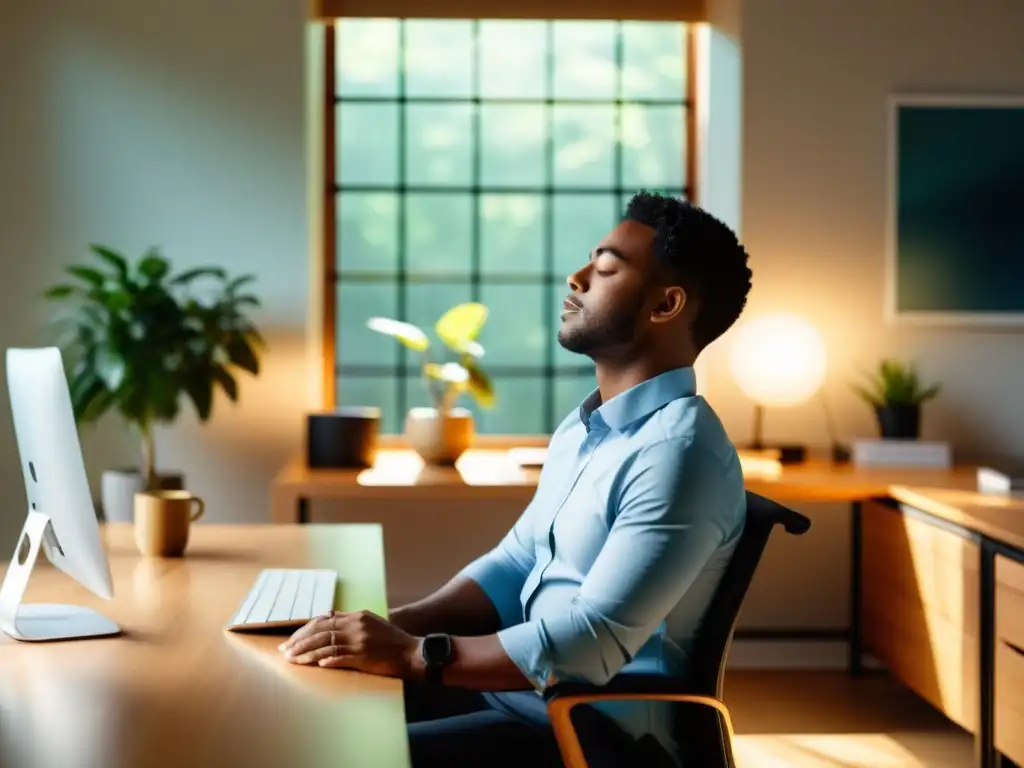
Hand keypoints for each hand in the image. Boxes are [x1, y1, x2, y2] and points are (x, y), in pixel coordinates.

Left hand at [277, 610, 422, 677]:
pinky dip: (327, 660)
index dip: (305, 630)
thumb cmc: (391, 641)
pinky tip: (316, 665)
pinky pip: (340, 657)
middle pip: (321, 631)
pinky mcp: (364, 656)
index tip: (292, 640)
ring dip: (307, 653)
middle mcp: (356, 625)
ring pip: (326, 645)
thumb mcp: (372, 624)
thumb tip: (328, 626)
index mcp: (357, 616)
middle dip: (300, 641)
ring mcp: (360, 640)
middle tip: (285, 651)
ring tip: (293, 660)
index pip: (324, 620)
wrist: (411, 653)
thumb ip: (351, 623)